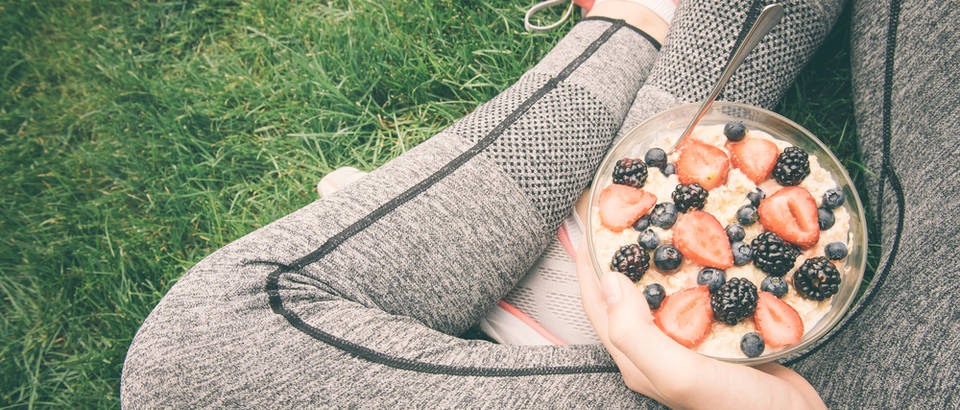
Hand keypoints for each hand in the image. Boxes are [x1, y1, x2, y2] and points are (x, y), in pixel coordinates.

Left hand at [575, 243, 825, 408]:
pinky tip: (711, 251)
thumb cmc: (736, 407)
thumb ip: (636, 332)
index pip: (598, 304)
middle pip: (627, 293)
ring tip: (665, 223)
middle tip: (628, 215)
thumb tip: (609, 281)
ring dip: (661, 258)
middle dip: (622, 254)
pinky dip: (699, 270)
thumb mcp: (678, 373)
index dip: (589, 264)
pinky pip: (700, 296)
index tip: (590, 224)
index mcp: (636, 358)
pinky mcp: (719, 337)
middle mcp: (657, 350)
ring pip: (664, 291)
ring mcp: (688, 344)